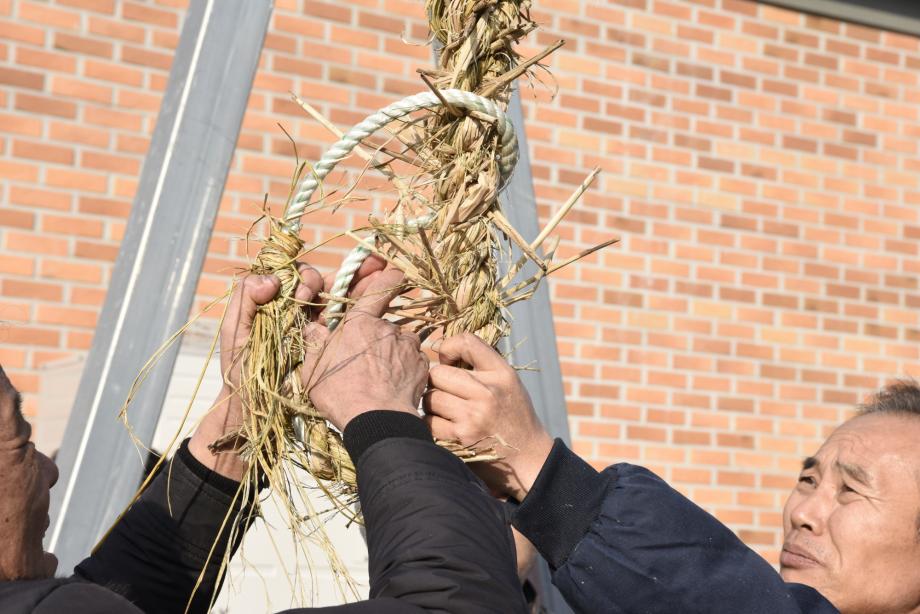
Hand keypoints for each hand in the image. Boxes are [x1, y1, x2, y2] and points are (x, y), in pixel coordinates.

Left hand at [188, 256, 386, 478]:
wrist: (258, 407)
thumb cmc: (242, 372)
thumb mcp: (236, 333)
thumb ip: (245, 300)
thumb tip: (272, 280)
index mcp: (275, 303)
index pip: (295, 276)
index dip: (304, 278)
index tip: (302, 297)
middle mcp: (298, 311)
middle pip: (323, 284)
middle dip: (341, 273)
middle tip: (340, 282)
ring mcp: (316, 327)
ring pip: (339, 298)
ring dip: (359, 282)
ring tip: (379, 270)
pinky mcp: (330, 343)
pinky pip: (347, 321)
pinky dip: (363, 306)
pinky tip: (380, 293)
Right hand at [301, 269, 427, 430]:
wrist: (376, 421)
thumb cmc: (340, 393)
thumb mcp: (314, 367)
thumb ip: (314, 343)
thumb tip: (312, 328)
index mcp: (360, 323)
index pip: (379, 290)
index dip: (389, 278)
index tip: (396, 272)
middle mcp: (388, 329)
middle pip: (385, 324)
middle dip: (377, 337)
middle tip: (364, 359)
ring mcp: (408, 347)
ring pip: (401, 342)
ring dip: (392, 352)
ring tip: (379, 376)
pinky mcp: (422, 366)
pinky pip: (413, 360)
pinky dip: (405, 367)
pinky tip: (393, 384)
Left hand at [424, 332, 552, 500]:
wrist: (528, 455)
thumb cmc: (513, 414)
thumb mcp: (507, 381)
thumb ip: (481, 364)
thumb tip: (439, 351)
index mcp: (501, 373)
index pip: (466, 342)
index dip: (448, 348)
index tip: (448, 360)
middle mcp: (487, 392)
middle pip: (438, 373)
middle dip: (437, 381)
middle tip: (447, 390)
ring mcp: (473, 416)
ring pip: (430, 398)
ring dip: (433, 403)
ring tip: (447, 409)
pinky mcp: (461, 437)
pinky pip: (429, 422)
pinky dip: (432, 423)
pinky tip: (446, 425)